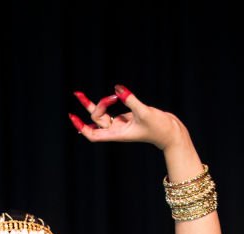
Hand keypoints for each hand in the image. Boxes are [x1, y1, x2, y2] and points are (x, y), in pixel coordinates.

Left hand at [68, 84, 186, 151]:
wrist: (170, 131)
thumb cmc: (159, 127)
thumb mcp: (144, 112)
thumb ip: (130, 99)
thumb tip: (117, 88)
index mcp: (117, 134)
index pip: (93, 135)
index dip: (81, 127)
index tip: (73, 116)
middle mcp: (116, 130)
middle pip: (96, 120)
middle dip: (97, 106)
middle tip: (113, 97)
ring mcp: (120, 124)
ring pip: (102, 115)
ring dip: (100, 103)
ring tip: (96, 94)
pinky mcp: (126, 117)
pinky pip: (111, 110)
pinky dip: (107, 102)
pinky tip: (111, 96)